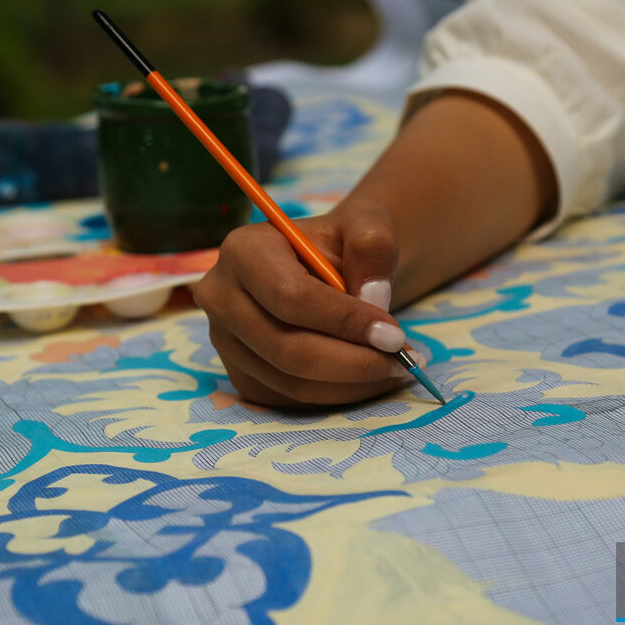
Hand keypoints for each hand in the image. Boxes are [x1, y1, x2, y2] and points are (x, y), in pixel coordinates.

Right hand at [192, 199, 413, 406]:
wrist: (323, 268)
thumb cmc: (341, 244)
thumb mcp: (366, 225)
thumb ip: (374, 246)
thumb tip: (373, 298)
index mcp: (244, 250)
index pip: (290, 297)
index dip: (344, 322)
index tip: (395, 336)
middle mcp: (221, 297)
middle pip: (286, 348)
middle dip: (353, 362)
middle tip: (403, 361)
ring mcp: (224, 341)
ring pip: (290, 381)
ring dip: (351, 385)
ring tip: (394, 370)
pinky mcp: (240, 374)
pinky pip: (289, 400)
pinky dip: (336, 396)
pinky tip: (368, 379)